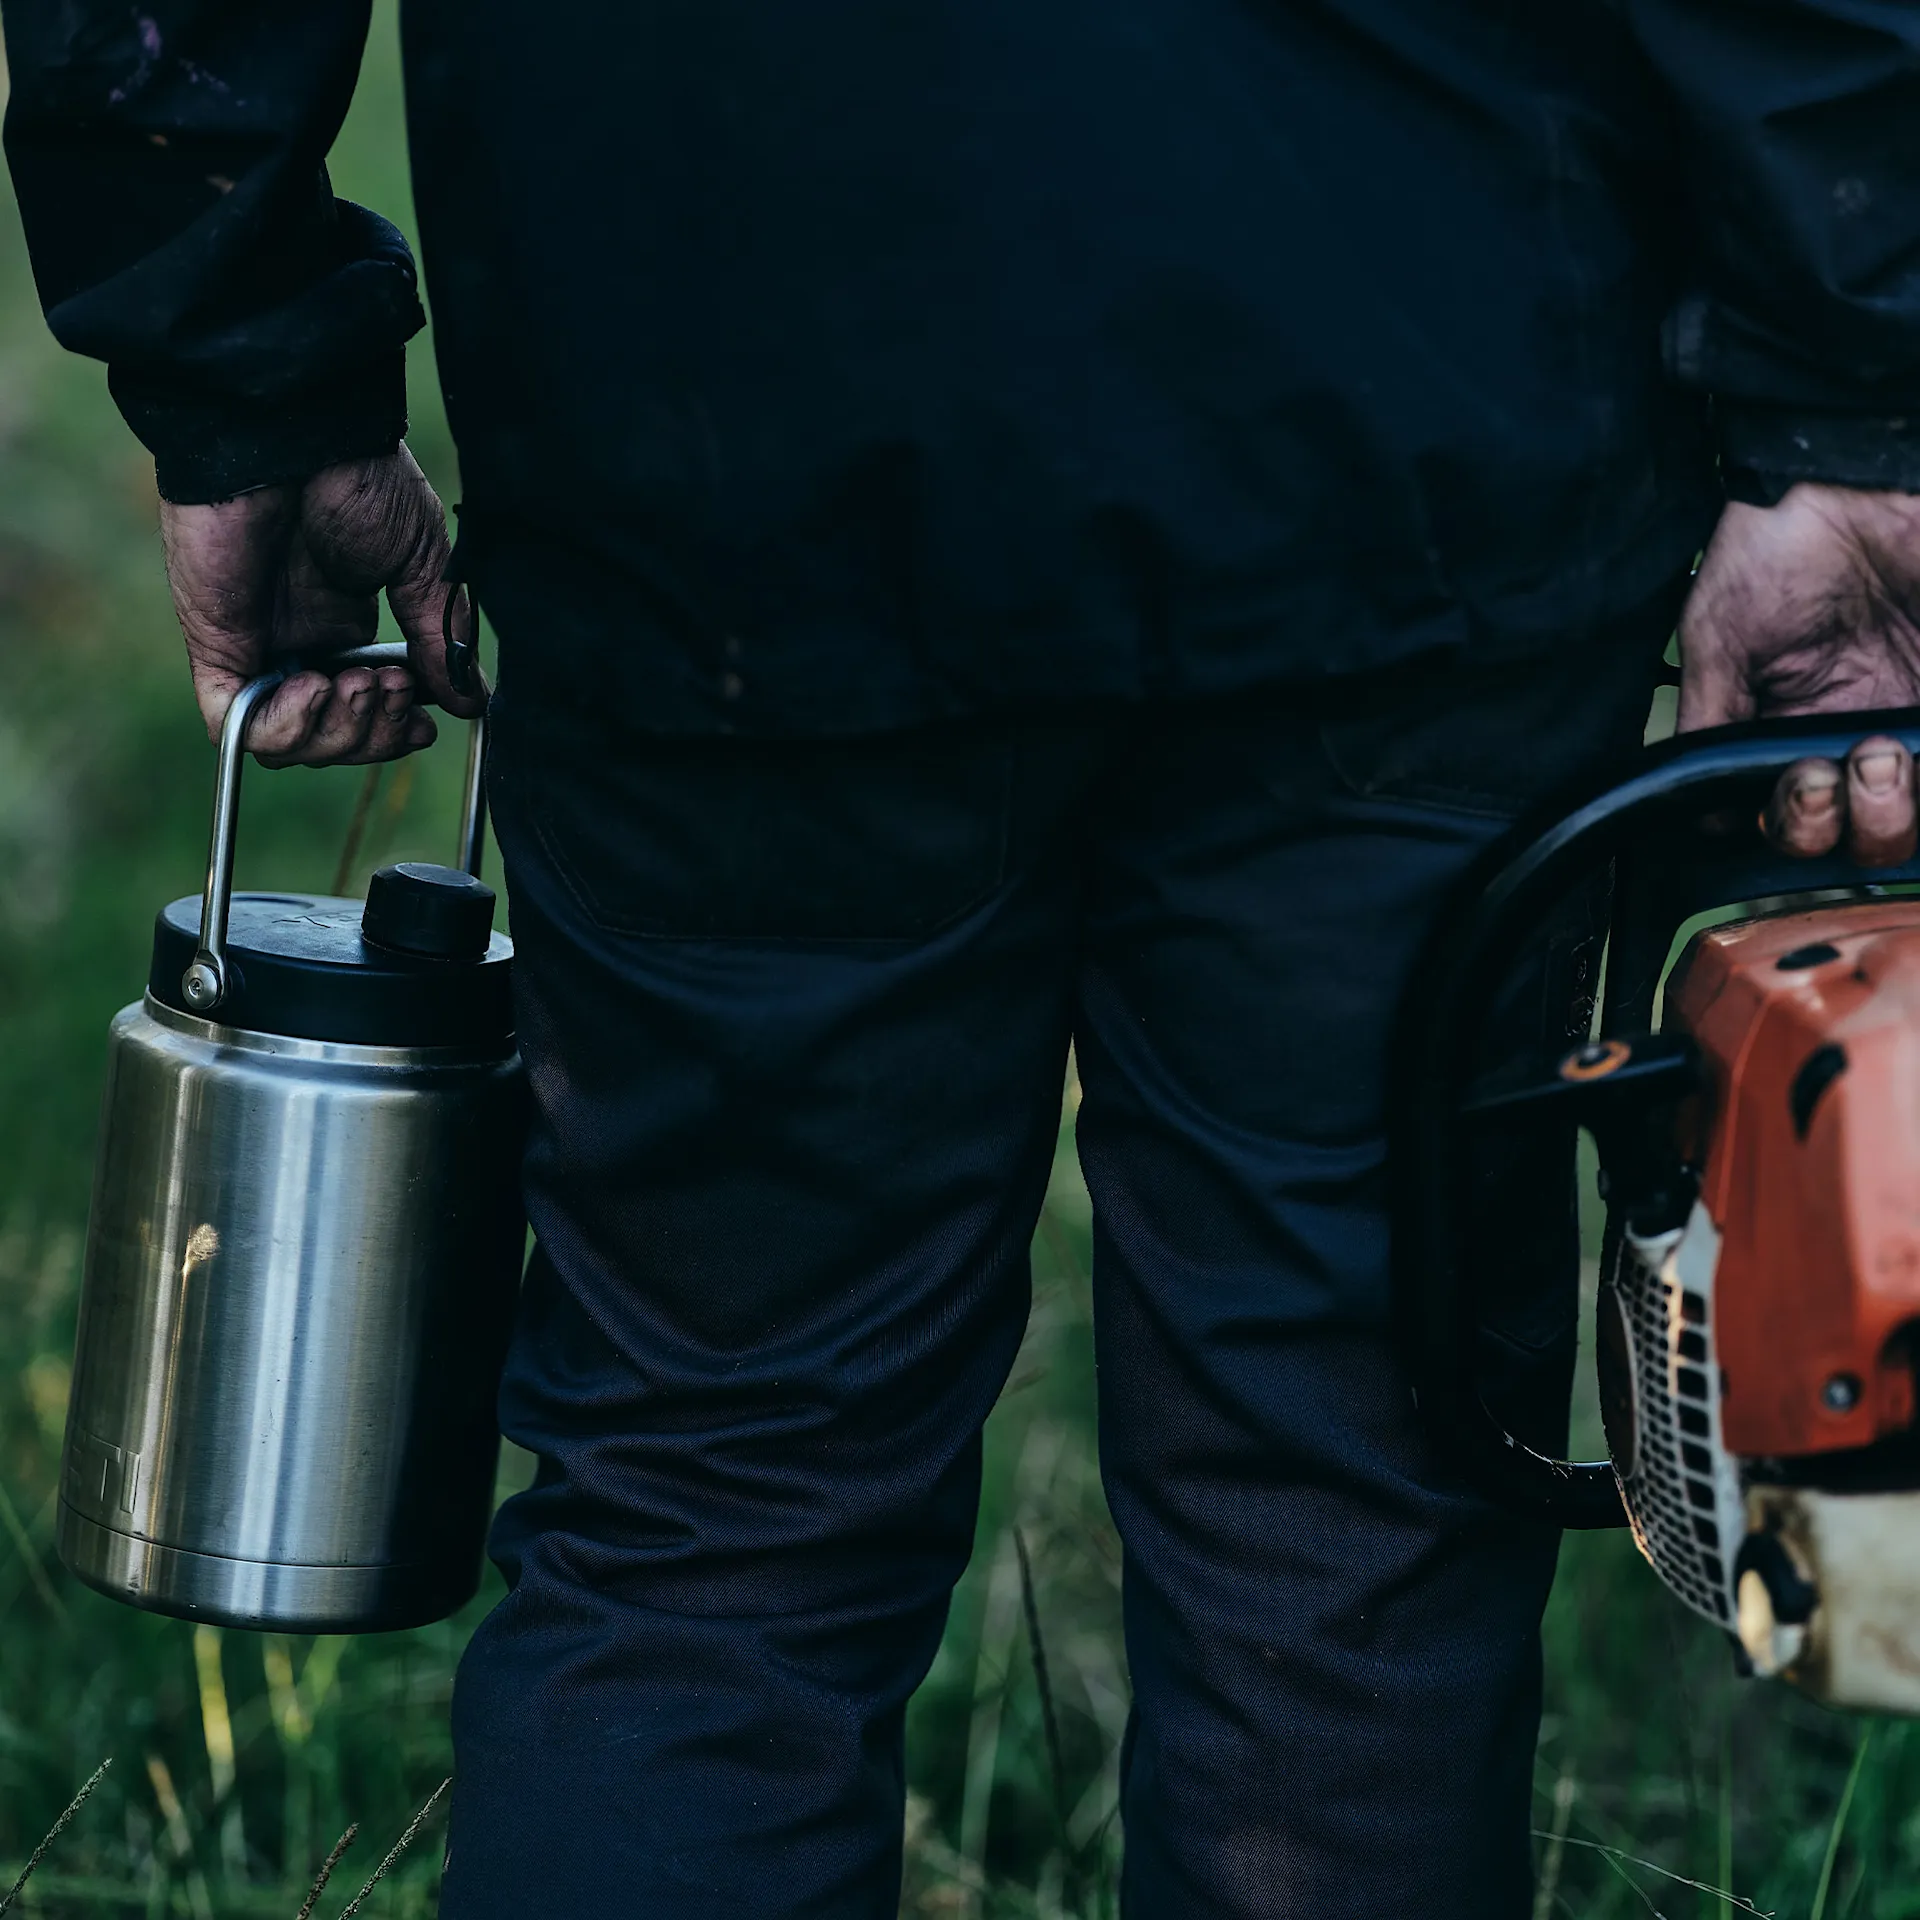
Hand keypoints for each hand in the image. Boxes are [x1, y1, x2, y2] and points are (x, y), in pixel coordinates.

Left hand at [160, 446, 484, 768]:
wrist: (296, 436)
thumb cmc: (357, 479)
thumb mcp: (423, 566)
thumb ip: (441, 638)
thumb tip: (471, 702)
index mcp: (341, 621)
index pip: (363, 711)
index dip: (394, 732)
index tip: (427, 723)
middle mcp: (297, 640)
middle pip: (331, 738)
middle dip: (374, 734)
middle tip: (396, 687)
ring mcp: (254, 645)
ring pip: (289, 744)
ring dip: (338, 734)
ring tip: (360, 682)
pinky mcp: (215, 645)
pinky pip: (237, 725)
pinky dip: (285, 729)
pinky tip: (318, 687)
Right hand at [1679, 483, 1919, 864]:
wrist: (1843, 478)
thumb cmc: (1771, 548)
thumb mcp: (1716, 640)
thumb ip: (1711, 723)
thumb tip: (1704, 810)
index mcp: (1794, 734)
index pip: (1800, 822)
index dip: (1799, 826)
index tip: (1799, 786)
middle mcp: (1857, 737)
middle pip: (1869, 836)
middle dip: (1858, 824)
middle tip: (1850, 769)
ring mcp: (1915, 715)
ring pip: (1918, 813)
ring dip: (1897, 810)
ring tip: (1887, 754)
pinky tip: (1915, 742)